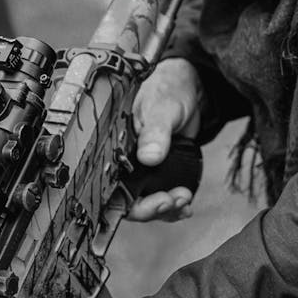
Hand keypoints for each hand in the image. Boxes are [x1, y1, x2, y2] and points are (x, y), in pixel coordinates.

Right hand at [128, 58, 203, 222]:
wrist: (187, 88)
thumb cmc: (167, 89)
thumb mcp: (161, 107)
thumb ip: (155, 131)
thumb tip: (149, 157)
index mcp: (114, 145)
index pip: (111, 184)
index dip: (130, 201)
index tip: (156, 201)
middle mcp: (124, 160)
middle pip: (127, 199)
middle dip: (151, 208)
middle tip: (174, 201)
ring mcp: (141, 168)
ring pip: (144, 201)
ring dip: (164, 208)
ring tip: (184, 201)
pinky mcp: (158, 172)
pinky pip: (160, 195)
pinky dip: (172, 205)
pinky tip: (184, 204)